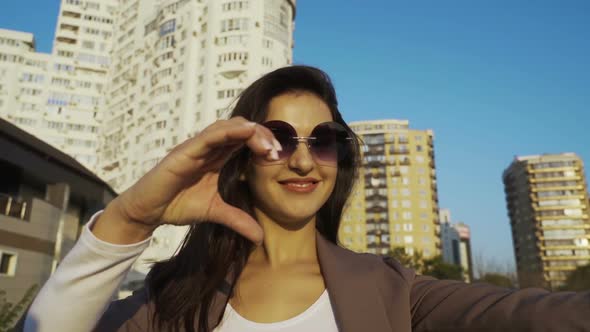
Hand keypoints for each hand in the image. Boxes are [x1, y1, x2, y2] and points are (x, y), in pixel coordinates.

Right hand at [96, 117, 280, 243]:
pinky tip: (245, 131)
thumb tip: (261, 238)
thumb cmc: (178, 205)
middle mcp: (209, 148)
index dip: (264, 143)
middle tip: (277, 150)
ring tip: (267, 145)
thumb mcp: (216, 213)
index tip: (279, 157)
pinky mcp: (185, 151)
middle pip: (241, 129)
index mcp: (218, 157)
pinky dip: (228, 131)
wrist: (149, 211)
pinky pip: (210, 135)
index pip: (245, 141)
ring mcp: (197, 147)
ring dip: (250, 132)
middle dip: (262, 135)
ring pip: (228, 127)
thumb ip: (238, 220)